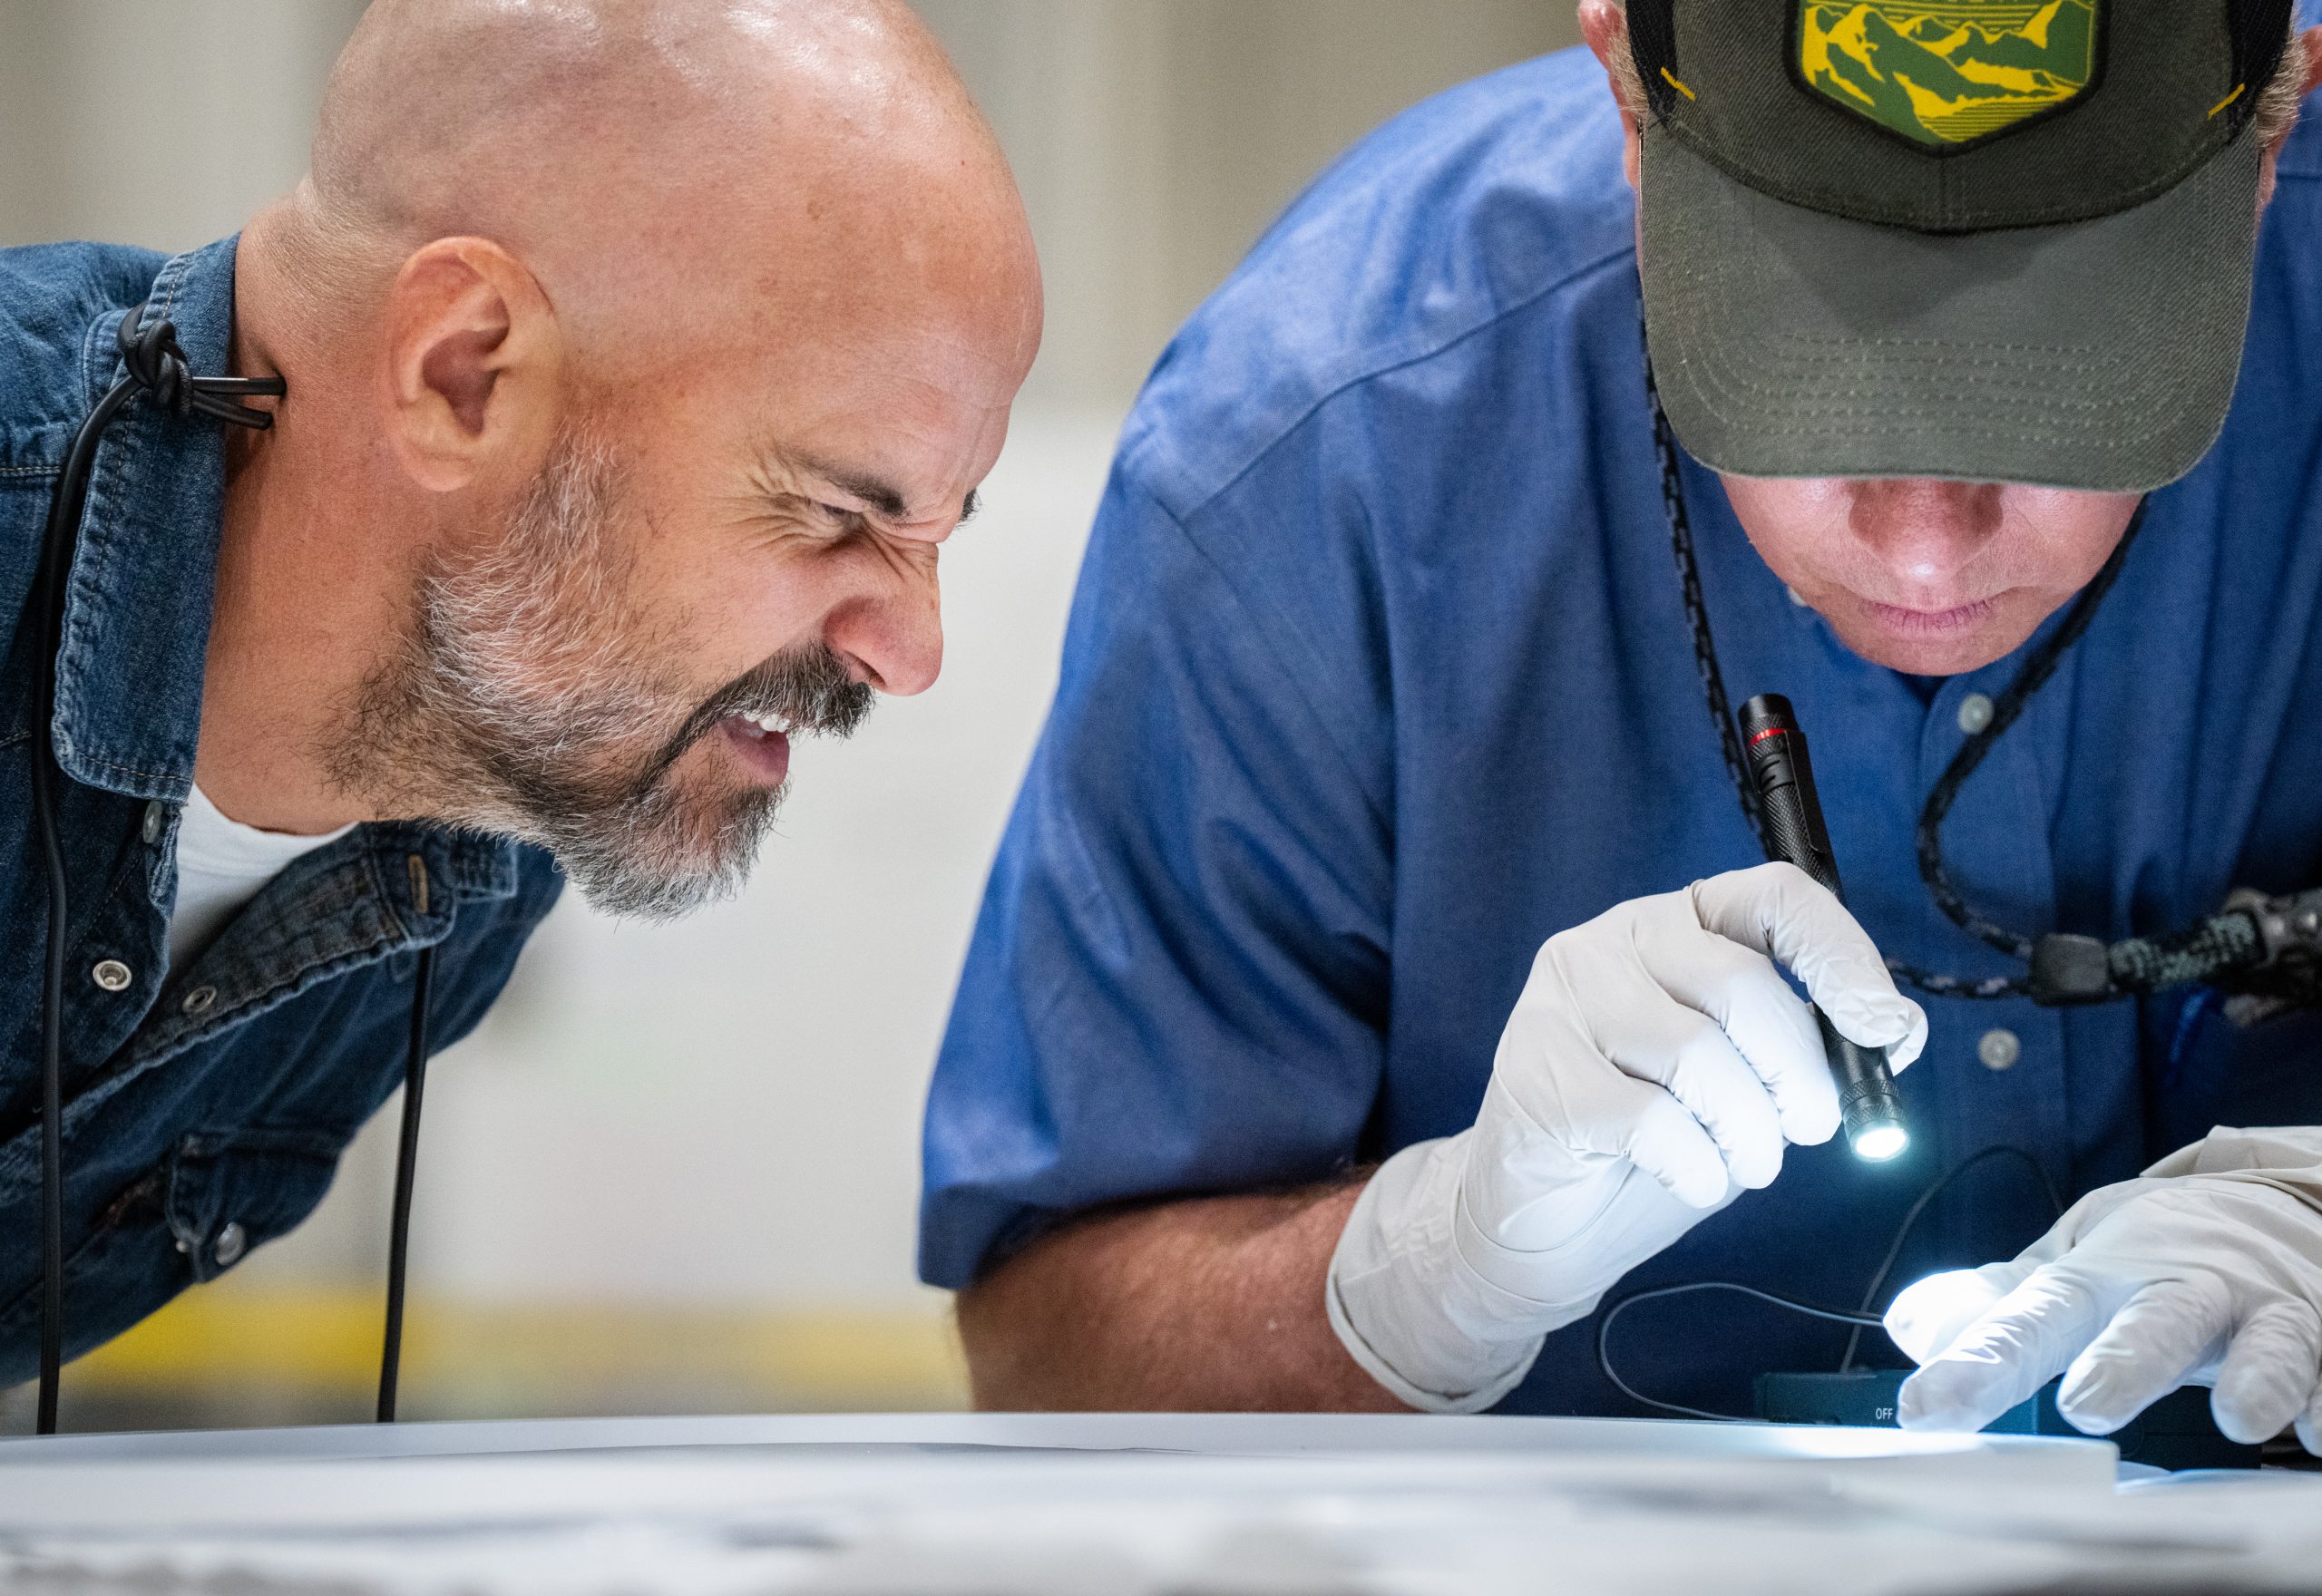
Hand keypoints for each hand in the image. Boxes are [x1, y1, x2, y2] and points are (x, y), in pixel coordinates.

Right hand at [1327, 863, 1924, 1412]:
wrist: (1543, 1217)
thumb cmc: (1655, 1138)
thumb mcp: (1751, 1082)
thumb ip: (1810, 1046)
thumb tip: (1896, 1032)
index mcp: (1682, 924)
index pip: (1775, 897)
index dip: (1842, 956)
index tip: (1882, 1029)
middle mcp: (1617, 941)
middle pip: (1742, 985)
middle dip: (1799, 1074)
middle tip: (1807, 1131)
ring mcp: (1566, 999)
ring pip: (1697, 1054)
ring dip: (1748, 1133)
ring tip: (1743, 1165)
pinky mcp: (1536, 1070)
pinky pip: (1649, 1119)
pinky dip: (1694, 1165)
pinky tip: (1688, 1178)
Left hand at [1888, 1127, 2321, 1451]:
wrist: (2269, 1210)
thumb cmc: (2153, 1259)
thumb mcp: (2070, 1270)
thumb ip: (1999, 1305)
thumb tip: (1908, 1326)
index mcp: (2102, 1277)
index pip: (2032, 1319)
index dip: (1977, 1363)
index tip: (1925, 1406)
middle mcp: (2183, 1290)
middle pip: (2154, 1321)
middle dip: (2125, 1361)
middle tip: (2087, 1405)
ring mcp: (2263, 1313)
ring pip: (2267, 1340)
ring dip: (2256, 1377)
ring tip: (2240, 1419)